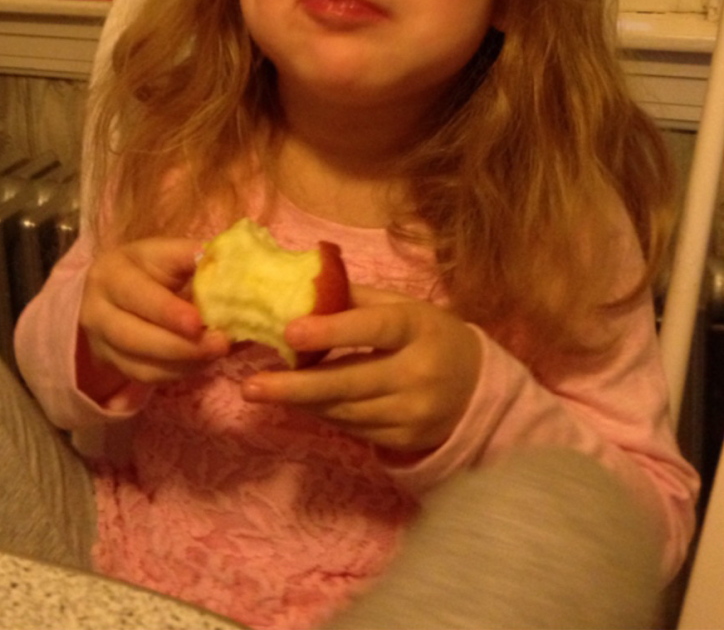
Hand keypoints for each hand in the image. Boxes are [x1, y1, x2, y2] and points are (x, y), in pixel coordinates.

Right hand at [78, 237, 229, 400]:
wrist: (121, 288)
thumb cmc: (152, 267)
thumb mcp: (167, 253)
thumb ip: (191, 256)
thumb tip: (224, 261)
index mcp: (110, 274)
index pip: (136, 295)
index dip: (167, 311)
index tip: (199, 322)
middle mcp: (97, 311)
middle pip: (134, 337)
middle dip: (181, 346)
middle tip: (220, 344)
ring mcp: (102, 344)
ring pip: (140, 365)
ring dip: (184, 363)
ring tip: (217, 352)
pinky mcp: (114, 365)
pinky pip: (147, 378)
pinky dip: (179, 373)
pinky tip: (204, 360)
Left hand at [241, 286, 481, 454]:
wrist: (477, 388)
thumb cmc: (430, 335)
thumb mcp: (404, 307)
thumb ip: (355, 299)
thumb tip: (300, 286)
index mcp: (419, 327)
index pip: (374, 328)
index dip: (332, 330)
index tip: (288, 332)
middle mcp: (419, 373)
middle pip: (350, 381)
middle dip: (296, 386)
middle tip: (250, 386)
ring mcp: (414, 413)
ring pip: (345, 410)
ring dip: (302, 401)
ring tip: (264, 390)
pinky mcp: (407, 440)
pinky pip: (353, 429)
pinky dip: (324, 415)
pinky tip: (303, 402)